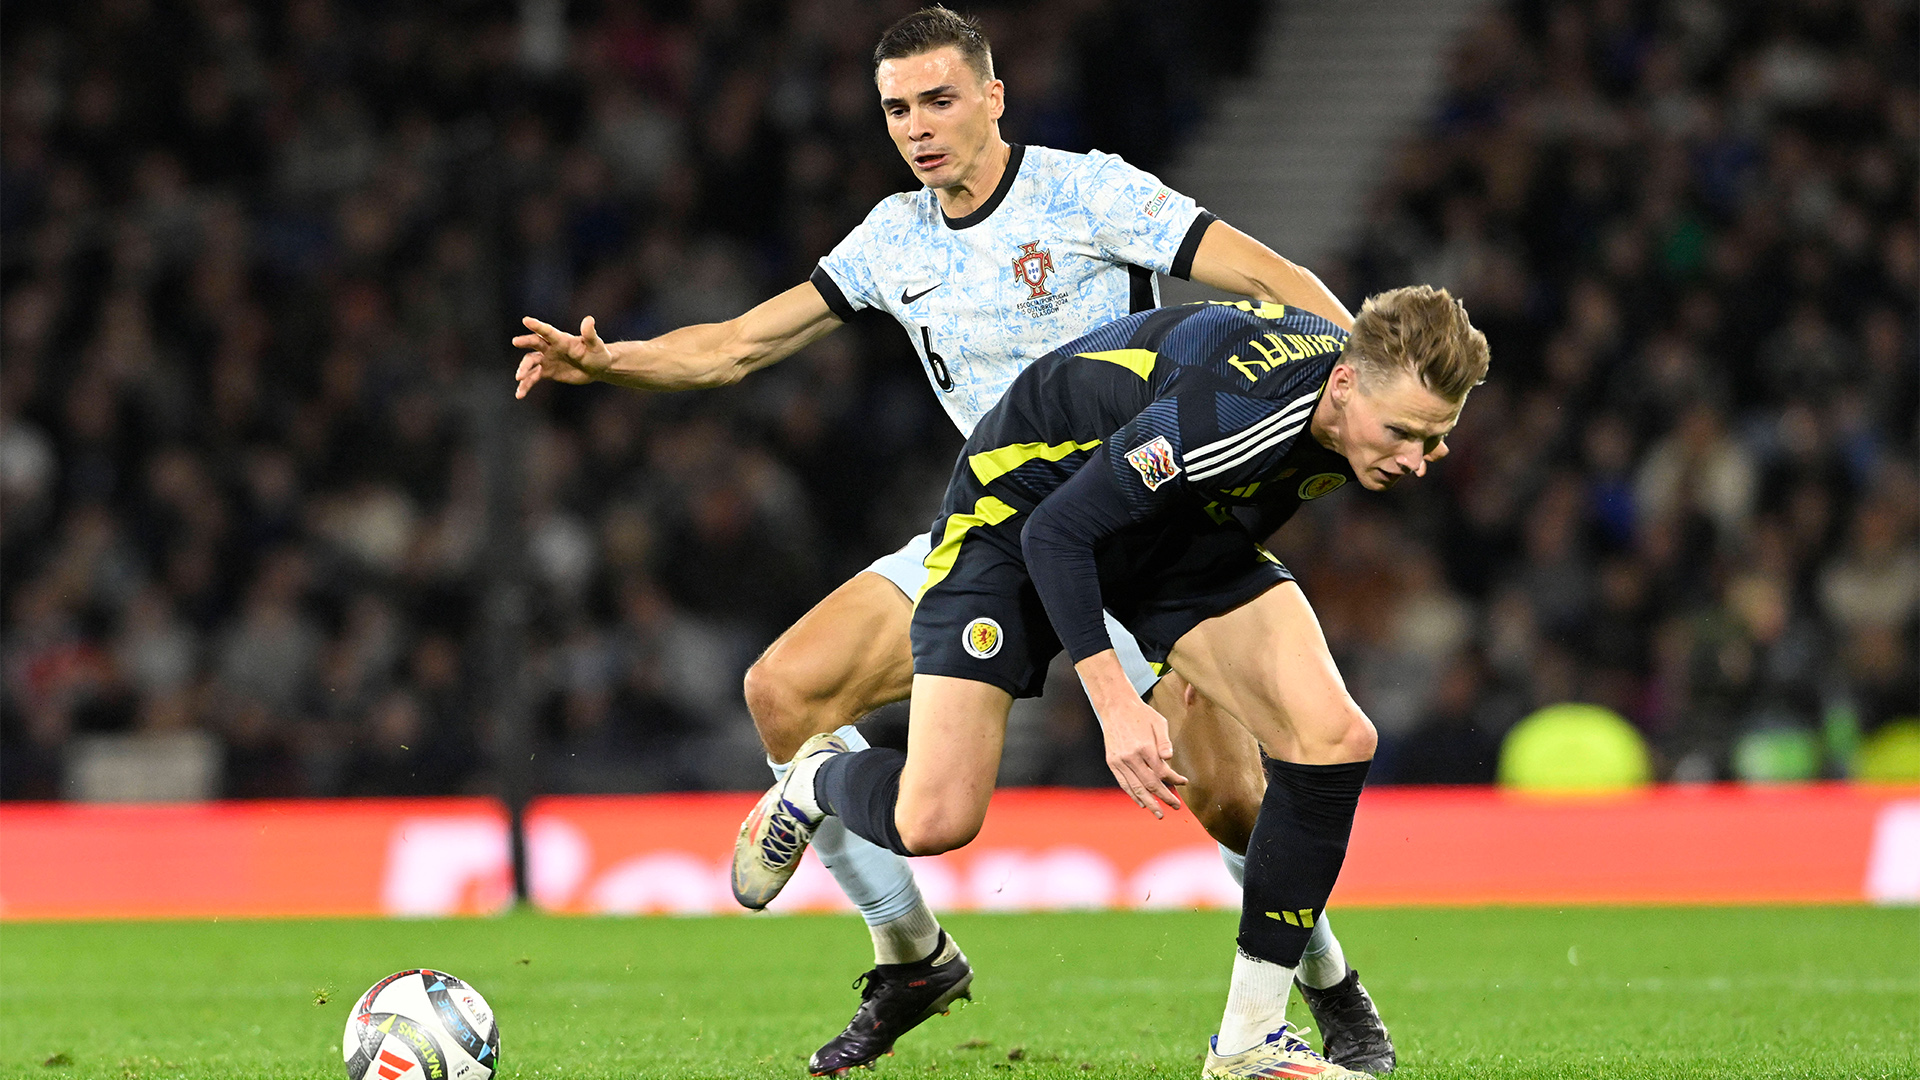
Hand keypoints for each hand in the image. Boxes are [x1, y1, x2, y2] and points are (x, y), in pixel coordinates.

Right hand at [512, 315, 610, 397]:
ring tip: (519, 377)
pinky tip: (519, 395)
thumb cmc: (598, 353)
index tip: (526, 320)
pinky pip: (533, 378)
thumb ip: (590, 334)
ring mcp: (547, 360)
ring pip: (531, 362)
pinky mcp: (547, 372)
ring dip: (524, 369)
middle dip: (525, 342)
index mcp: (562, 339)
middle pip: (535, 343)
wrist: (596, 369)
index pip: (548, 332)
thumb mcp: (595, 345)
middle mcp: (551, 348)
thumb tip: (589, 319)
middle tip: (516, 341)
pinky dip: (525, 386)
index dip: (538, 326)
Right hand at [1095, 692, 1187, 817]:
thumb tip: (1170, 758)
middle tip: (1176, 806)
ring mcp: (1120, 761)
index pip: (1162, 772)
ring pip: (1136, 788)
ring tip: (1159, 813)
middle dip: (1165, 797)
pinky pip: (1123, 783)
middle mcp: (1131, 757)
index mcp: (1144, 747)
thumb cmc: (1140, 714)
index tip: (1183, 782)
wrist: (1115, 706)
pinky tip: (1141, 803)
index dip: (1174, 780)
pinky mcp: (1112, 762)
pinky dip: (1133, 795)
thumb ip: (1165, 742)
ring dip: (1149, 803)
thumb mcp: (1158, 722)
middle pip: (1150, 784)